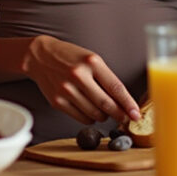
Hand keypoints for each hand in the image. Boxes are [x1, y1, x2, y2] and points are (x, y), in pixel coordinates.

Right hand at [22, 35, 141, 124]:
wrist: (40, 57)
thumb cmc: (70, 57)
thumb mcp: (91, 60)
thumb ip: (106, 79)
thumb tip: (123, 103)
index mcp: (91, 62)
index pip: (116, 88)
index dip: (128, 104)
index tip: (136, 114)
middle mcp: (78, 75)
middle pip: (106, 104)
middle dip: (119, 114)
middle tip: (125, 118)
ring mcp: (66, 90)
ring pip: (95, 114)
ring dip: (104, 116)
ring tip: (103, 109)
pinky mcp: (57, 101)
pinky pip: (82, 118)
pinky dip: (90, 117)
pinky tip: (89, 109)